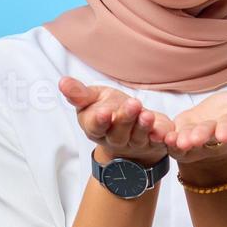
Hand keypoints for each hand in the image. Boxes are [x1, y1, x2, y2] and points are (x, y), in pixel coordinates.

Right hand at [58, 77, 174, 166]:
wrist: (132, 128)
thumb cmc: (109, 110)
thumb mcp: (94, 99)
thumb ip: (80, 94)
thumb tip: (62, 82)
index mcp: (96, 128)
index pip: (95, 127)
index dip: (99, 121)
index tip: (104, 112)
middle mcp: (115, 139)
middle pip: (118, 133)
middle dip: (125, 119)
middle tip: (132, 104)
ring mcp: (135, 144)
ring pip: (139, 137)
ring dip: (143, 126)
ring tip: (147, 114)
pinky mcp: (155, 143)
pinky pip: (159, 142)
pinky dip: (162, 137)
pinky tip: (164, 131)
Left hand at [163, 90, 226, 167]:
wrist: (215, 120)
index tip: (224, 133)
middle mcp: (213, 139)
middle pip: (207, 137)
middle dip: (201, 137)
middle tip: (194, 137)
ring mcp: (195, 141)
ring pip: (187, 142)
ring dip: (181, 141)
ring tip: (176, 140)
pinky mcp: (177, 139)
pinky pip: (168, 139)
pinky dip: (163, 136)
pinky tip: (157, 133)